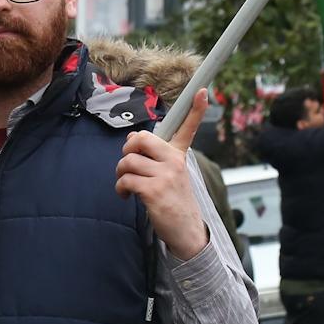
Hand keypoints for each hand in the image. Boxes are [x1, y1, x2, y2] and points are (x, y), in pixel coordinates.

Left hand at [116, 90, 209, 260]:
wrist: (186, 231)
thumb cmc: (174, 202)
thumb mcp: (171, 176)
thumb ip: (154, 157)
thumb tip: (132, 137)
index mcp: (179, 156)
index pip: (188, 128)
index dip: (196, 109)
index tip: (203, 92)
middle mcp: (174, 162)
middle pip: (140, 138)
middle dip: (127, 150)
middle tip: (128, 163)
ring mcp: (165, 176)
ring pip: (128, 161)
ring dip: (120, 174)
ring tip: (126, 185)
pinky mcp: (154, 191)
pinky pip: (125, 179)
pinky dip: (120, 188)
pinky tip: (126, 195)